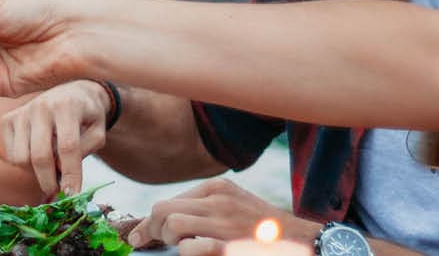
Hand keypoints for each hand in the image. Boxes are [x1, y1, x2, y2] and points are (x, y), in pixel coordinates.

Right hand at [2, 80, 109, 195]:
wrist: (71, 93)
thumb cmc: (87, 116)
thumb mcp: (98, 131)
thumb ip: (85, 150)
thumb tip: (62, 172)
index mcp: (67, 106)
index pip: (68, 146)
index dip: (70, 173)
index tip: (72, 194)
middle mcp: (41, 106)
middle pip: (40, 155)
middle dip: (48, 181)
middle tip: (57, 191)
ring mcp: (21, 112)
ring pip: (21, 158)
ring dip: (36, 171)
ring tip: (50, 164)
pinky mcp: (7, 119)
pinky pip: (11, 155)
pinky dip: (24, 162)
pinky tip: (37, 152)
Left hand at [129, 179, 314, 248]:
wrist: (300, 241)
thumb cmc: (261, 229)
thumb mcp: (233, 207)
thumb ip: (203, 209)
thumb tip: (161, 222)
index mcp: (217, 188)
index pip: (168, 201)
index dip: (149, 221)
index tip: (139, 235)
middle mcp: (219, 201)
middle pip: (162, 209)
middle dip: (149, 229)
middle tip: (147, 243)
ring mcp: (223, 223)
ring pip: (171, 224)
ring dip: (166, 240)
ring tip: (176, 247)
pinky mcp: (227, 245)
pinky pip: (187, 247)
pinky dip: (183, 253)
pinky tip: (196, 253)